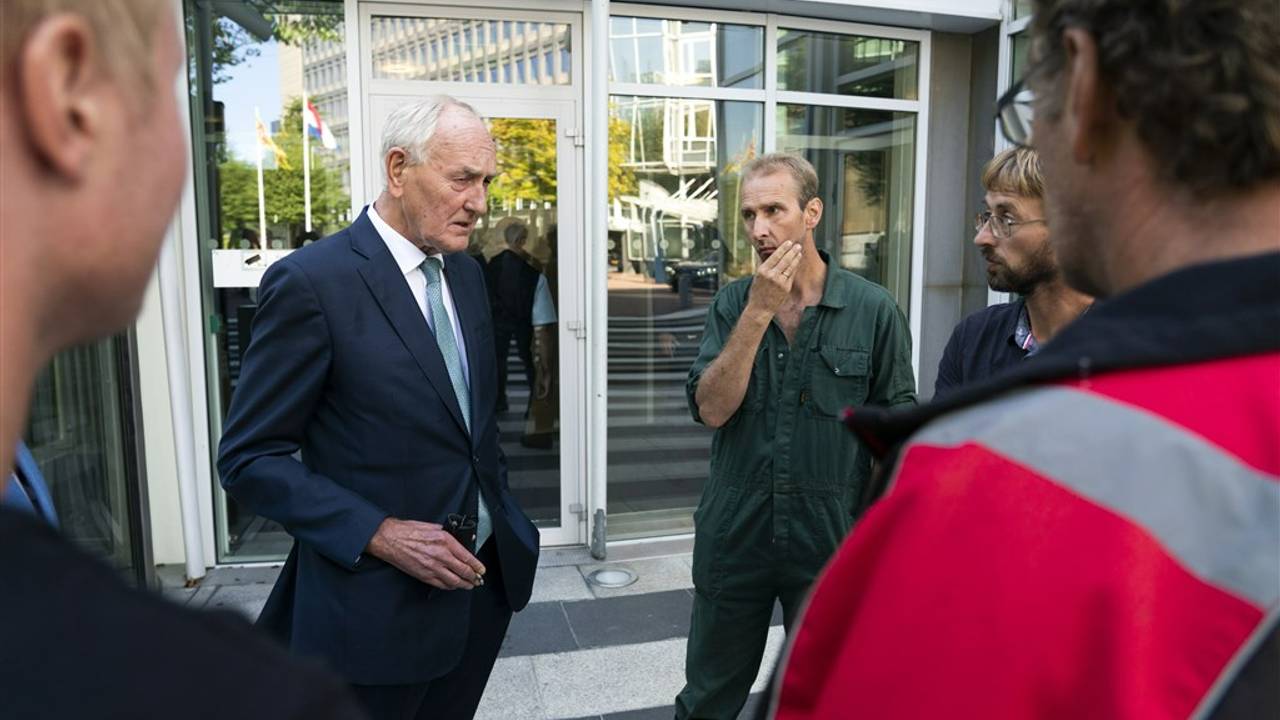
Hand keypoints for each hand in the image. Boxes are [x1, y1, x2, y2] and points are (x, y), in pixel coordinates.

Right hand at [366, 517, 485, 589]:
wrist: (390, 539)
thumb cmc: (408, 531)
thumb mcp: (433, 527)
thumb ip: (447, 535)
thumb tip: (457, 541)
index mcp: (445, 541)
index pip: (467, 557)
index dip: (477, 566)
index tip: (481, 570)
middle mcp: (441, 555)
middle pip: (463, 571)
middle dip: (474, 577)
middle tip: (478, 579)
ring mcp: (432, 567)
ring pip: (454, 581)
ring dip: (464, 584)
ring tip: (469, 585)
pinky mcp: (424, 575)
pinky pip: (441, 584)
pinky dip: (450, 586)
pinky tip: (453, 586)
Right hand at [746, 241, 801, 317]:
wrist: (760, 308)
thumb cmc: (757, 292)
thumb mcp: (757, 277)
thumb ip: (763, 266)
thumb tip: (768, 254)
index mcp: (763, 270)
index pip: (775, 256)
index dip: (783, 248)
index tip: (788, 243)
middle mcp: (771, 275)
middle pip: (785, 260)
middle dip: (792, 251)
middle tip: (798, 245)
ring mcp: (780, 281)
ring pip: (790, 266)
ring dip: (796, 258)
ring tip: (799, 252)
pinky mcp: (786, 287)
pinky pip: (791, 275)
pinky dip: (795, 267)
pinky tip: (797, 262)